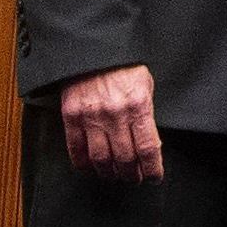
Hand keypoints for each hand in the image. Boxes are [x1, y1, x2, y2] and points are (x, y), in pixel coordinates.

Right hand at [61, 64, 162, 181]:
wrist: (92, 48)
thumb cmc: (123, 66)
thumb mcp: (145, 86)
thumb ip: (146, 115)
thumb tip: (150, 144)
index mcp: (138, 106)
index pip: (148, 149)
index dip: (153, 169)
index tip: (155, 177)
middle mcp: (115, 114)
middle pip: (125, 159)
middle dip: (132, 174)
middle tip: (134, 178)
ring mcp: (91, 116)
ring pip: (101, 159)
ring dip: (109, 173)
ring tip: (115, 176)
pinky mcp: (71, 115)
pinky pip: (76, 148)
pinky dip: (83, 164)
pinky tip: (90, 169)